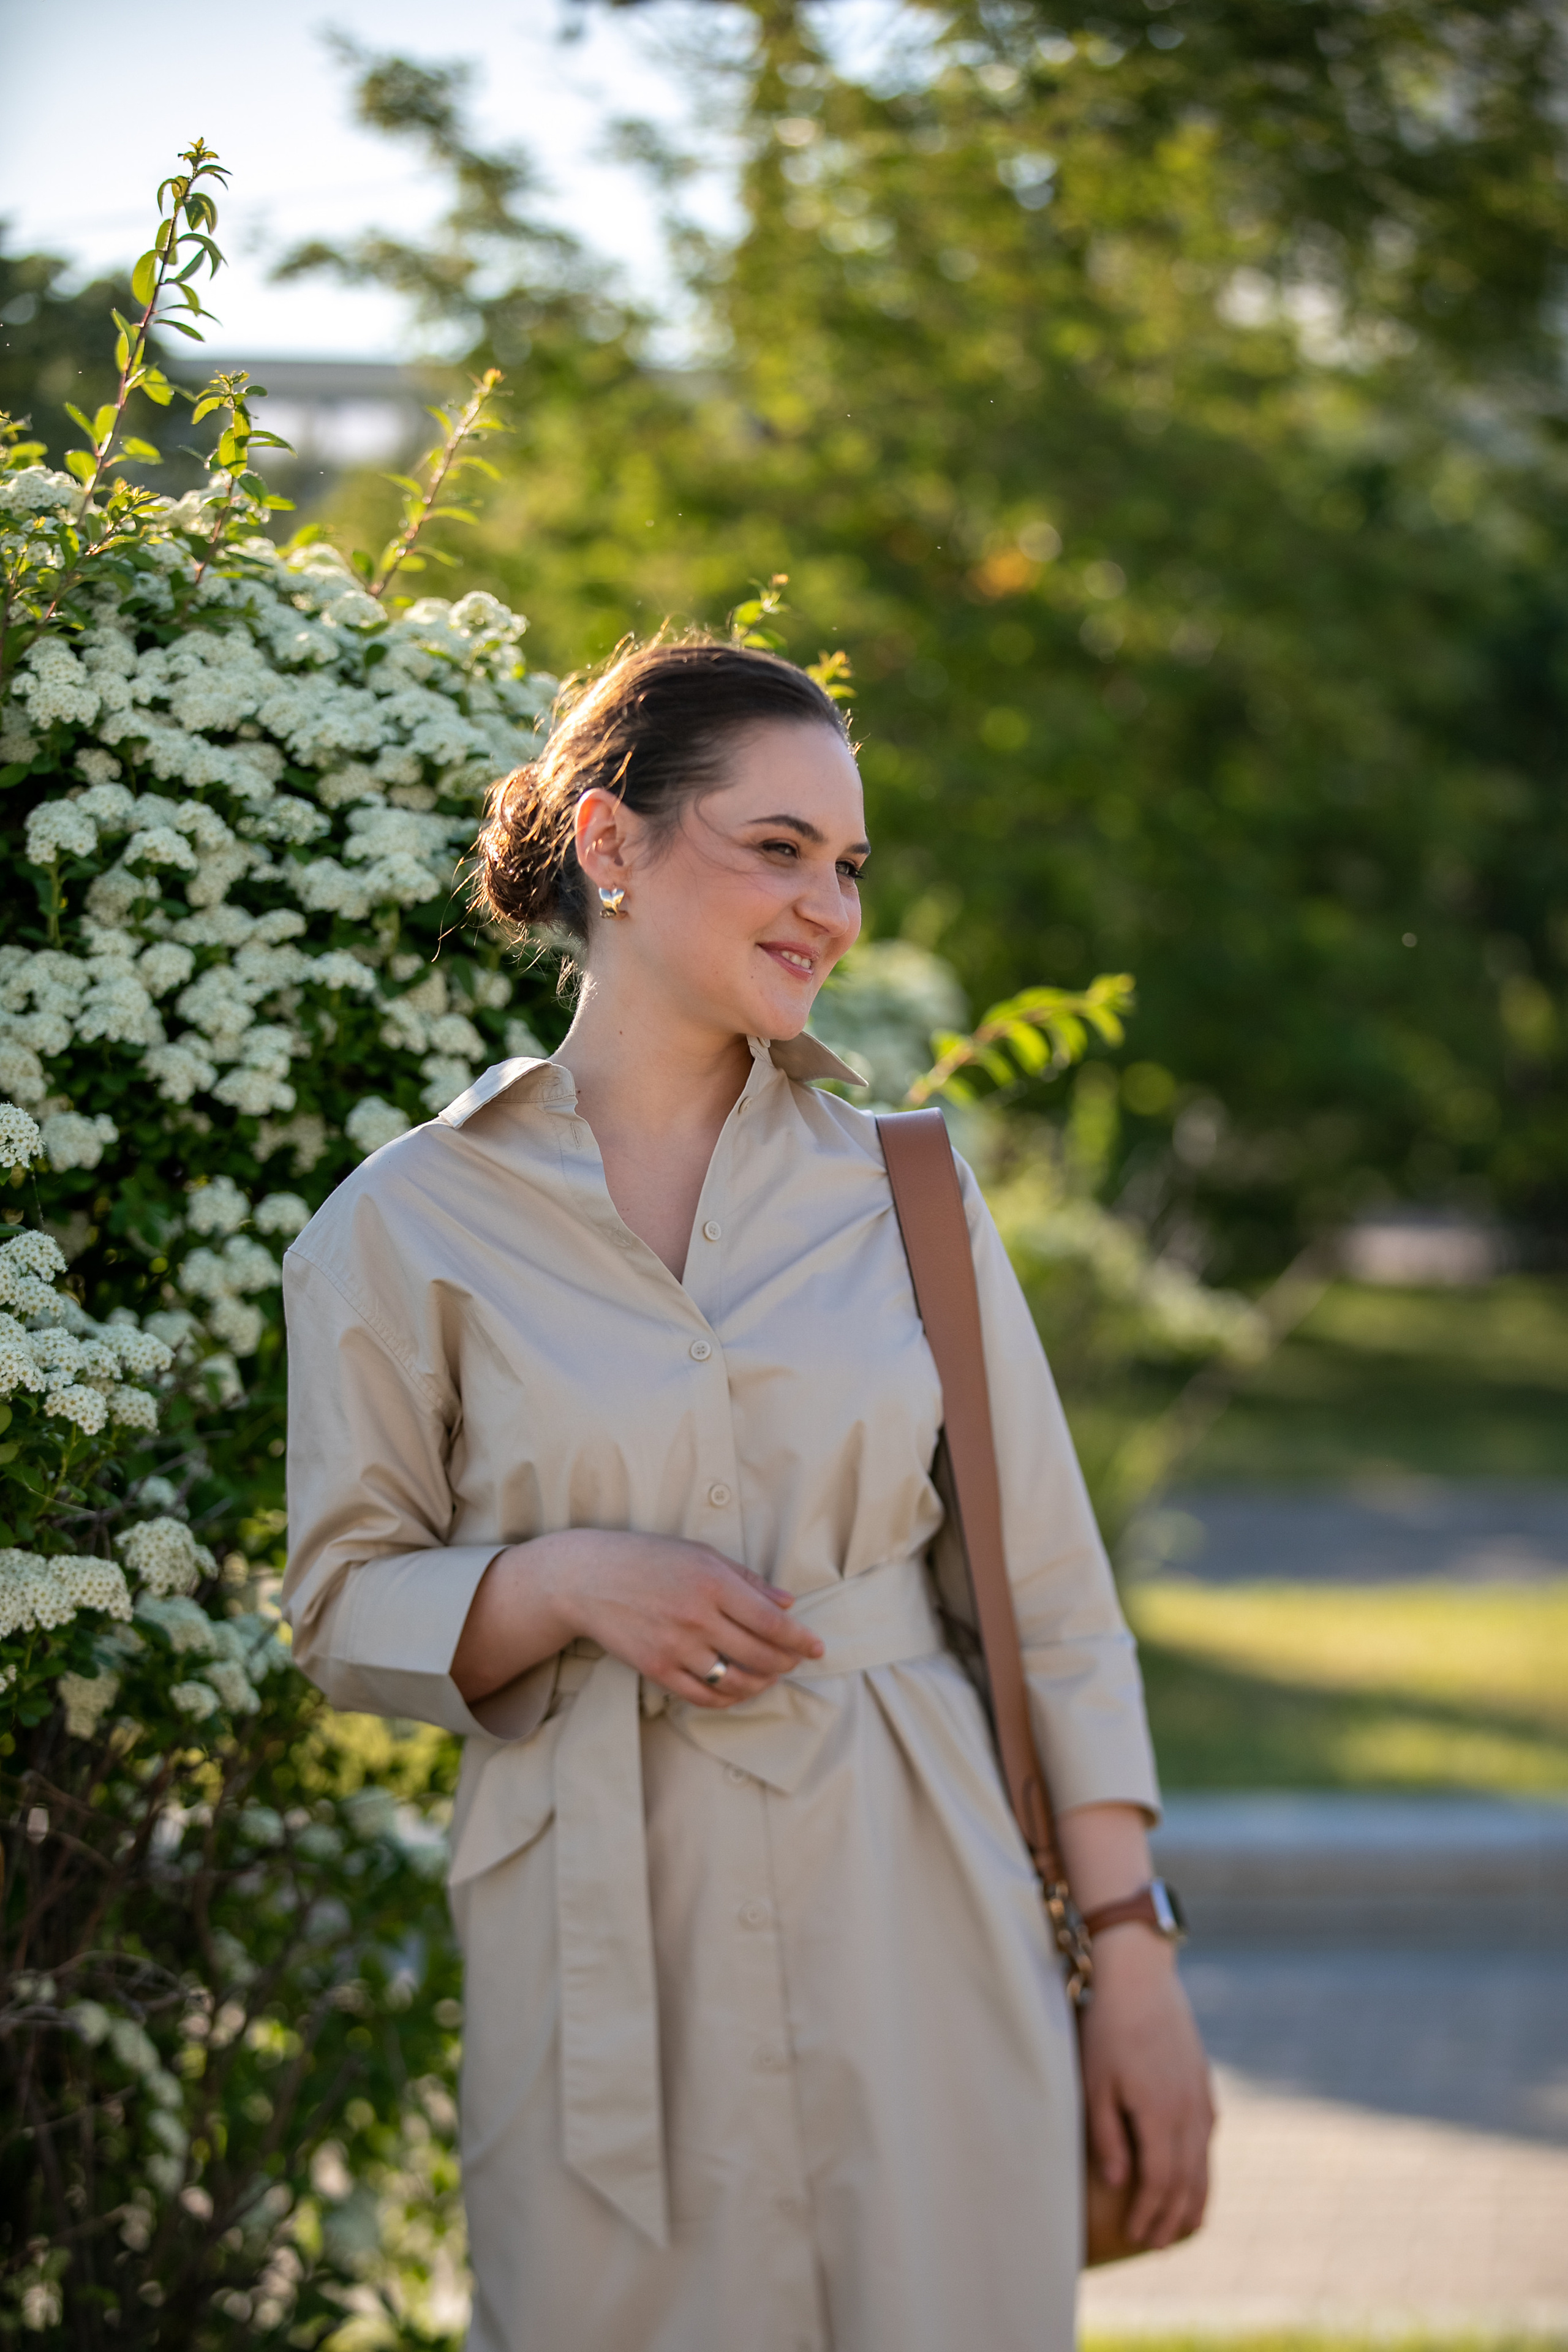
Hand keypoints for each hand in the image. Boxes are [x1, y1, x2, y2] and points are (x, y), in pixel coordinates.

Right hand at [453, 1529, 823, 1712]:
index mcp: (712, 1582)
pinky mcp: (656, 1669)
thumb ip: (747, 1580)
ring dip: (761, 1683)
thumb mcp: (700, 1555)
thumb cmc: (648, 1559)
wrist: (587, 1578)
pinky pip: (704, 1696)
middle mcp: (697, 1617)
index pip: (770, 1621)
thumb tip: (788, 1603)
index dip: (799, 1640)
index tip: (817, 1648)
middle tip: (795, 1662)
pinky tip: (737, 1689)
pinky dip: (727, 1698)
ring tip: (769, 1676)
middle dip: (786, 1664)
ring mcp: (675, 1647)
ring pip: (735, 1681)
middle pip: (759, 1655)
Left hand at [1077, 1929, 1213, 2249]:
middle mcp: (1189, 2111)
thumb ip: (1107, 2136)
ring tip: (1181, 2228)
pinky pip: (1207, 2139)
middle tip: (1156, 2245)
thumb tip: (1119, 2184)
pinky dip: (1202, 2168)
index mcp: (1161, 2113)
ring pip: (1204, 2163)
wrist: (1139, 1975)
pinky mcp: (1202, 2084)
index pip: (1161, 2182)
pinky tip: (1193, 2179)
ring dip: (1193, 2200)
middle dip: (1172, 2218)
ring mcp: (1200, 2097)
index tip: (1134, 2237)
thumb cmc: (1107, 2027)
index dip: (1149, 2214)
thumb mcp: (1096, 2082)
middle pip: (1188, 2181)